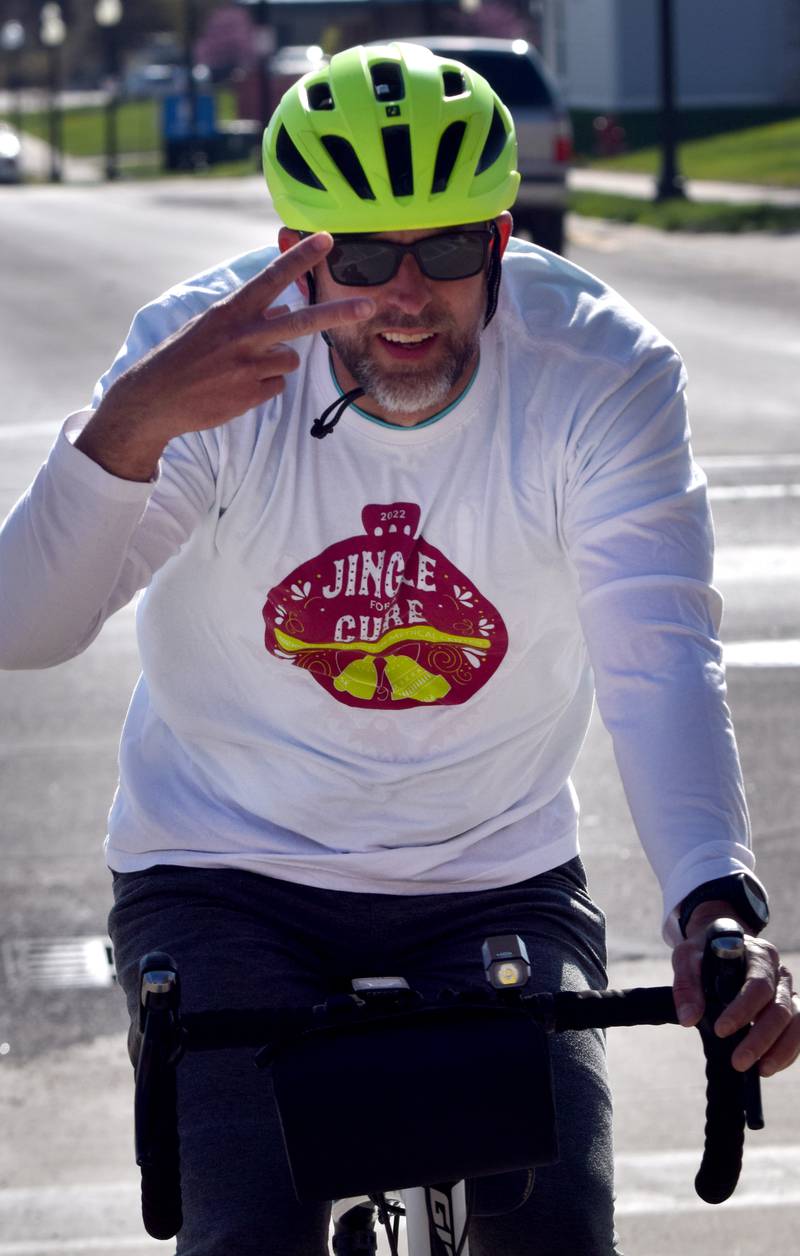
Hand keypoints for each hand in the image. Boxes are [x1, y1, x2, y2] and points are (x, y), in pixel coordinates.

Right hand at [76, 233, 374, 478]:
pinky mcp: (252, 394)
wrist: (154, 398)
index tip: (326, 240)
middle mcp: (244, 336)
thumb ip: (249, 316)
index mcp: (231, 311)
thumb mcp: (212, 326)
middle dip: (338, 313)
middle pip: (302, 322)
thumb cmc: (184, 357)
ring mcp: (250, 367)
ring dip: (272, 363)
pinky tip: (235, 388)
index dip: (301, 259)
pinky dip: (262, 386)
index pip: (272, 278)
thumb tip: (286, 310)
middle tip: (369, 305)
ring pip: (288, 360)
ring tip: (238, 369)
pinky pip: (276, 386)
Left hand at [672, 910, 799, 1076]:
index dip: (742, 1009)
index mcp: (757, 954)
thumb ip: (686, 986)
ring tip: (760, 1070)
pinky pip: (798, 1031)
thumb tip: (688, 1019)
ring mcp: (787, 990)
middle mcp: (778, 972)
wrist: (721, 943)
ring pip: (795, 1021)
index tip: (721, 1030)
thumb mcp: (687, 958)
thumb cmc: (705, 951)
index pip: (757, 985)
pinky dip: (787, 1051)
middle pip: (779, 1008)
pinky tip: (768, 1066)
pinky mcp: (790, 1006)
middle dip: (760, 1038)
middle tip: (738, 1062)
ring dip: (780, 1049)